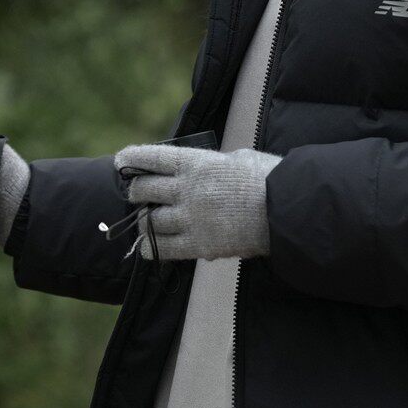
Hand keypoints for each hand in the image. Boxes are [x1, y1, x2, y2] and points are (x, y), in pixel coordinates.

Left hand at [114, 143, 280, 261]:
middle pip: (143, 191)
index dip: (131, 159)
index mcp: (196, 164)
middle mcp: (187, 190)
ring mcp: (191, 219)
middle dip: (136, 192)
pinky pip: (163, 248)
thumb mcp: (238, 159)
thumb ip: (213, 164)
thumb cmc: (269, 179)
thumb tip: (202, 171)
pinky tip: (147, 248)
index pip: (151, 158)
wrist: (287, 212)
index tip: (120, 162)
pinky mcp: (199, 245)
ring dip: (144, 221)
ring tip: (145, 221)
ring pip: (149, 222)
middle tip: (137, 194)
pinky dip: (151, 247)